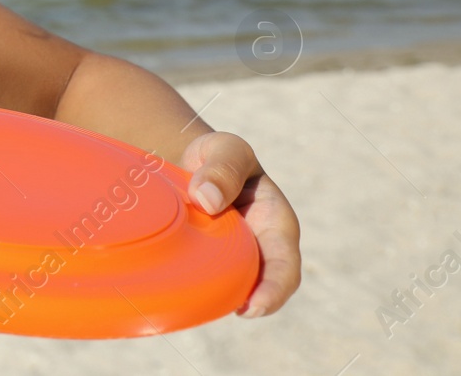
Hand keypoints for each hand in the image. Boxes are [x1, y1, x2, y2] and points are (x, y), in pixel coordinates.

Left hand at [180, 130, 301, 317]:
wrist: (188, 160)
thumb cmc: (215, 156)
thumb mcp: (224, 149)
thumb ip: (222, 168)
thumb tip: (206, 200)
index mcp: (273, 222)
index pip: (284, 264)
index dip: (274, 289)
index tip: (253, 306)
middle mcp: (257, 246)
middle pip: (261, 286)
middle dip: (250, 303)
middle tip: (229, 310)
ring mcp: (231, 256)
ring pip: (230, 288)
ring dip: (218, 296)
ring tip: (198, 302)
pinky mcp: (205, 260)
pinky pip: (204, 280)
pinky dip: (195, 288)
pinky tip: (176, 290)